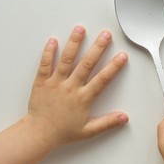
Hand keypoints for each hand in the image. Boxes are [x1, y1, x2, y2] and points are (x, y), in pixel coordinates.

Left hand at [26, 25, 128, 148]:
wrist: (39, 133)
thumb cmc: (63, 132)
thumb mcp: (88, 131)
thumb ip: (107, 123)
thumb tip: (124, 118)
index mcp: (83, 98)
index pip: (102, 79)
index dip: (114, 66)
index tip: (122, 56)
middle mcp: (70, 87)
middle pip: (86, 63)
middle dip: (98, 47)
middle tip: (106, 35)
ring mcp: (55, 83)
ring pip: (66, 59)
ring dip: (74, 43)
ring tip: (80, 29)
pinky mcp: (41, 81)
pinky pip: (45, 64)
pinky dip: (48, 52)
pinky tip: (53, 40)